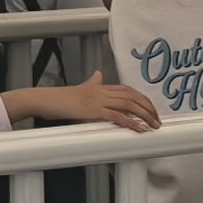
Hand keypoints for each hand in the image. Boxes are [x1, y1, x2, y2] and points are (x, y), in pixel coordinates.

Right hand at [15, 79, 161, 132]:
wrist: (44, 100)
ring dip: (145, 116)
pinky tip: (139, 129)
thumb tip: (98, 74)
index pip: (128, 90)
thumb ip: (91, 82)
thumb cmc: (60, 97)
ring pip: (129, 105)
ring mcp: (98, 101)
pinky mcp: (93, 111)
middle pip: (133, 97)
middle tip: (157, 121)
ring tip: (154, 126)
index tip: (152, 110)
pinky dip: (131, 122)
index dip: (143, 99)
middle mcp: (102, 91)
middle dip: (149, 108)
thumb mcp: (79, 87)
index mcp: (100, 86)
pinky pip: (117, 116)